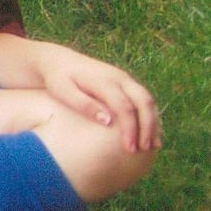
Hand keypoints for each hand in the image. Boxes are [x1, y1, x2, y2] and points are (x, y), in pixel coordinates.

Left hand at [33, 43, 160, 153]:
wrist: (57, 60)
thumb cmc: (57, 79)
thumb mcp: (63, 91)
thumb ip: (84, 104)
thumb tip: (108, 121)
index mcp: (103, 80)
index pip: (124, 107)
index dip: (130, 129)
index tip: (129, 149)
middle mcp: (119, 77)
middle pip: (144, 102)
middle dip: (148, 127)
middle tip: (145, 150)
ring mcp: (124, 79)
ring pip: (148, 100)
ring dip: (153, 123)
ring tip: (151, 146)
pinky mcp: (126, 83)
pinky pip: (144, 99)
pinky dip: (150, 116)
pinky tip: (148, 134)